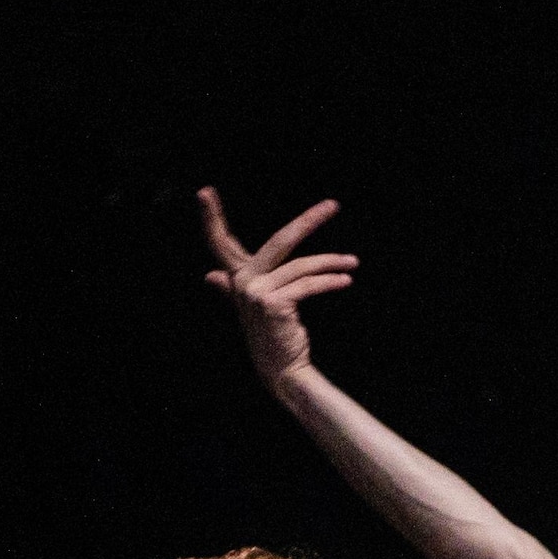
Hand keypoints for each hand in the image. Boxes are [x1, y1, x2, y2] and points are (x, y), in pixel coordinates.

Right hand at [197, 188, 356, 389]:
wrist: (281, 368)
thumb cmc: (271, 335)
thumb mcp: (253, 306)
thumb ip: (232, 288)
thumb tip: (211, 275)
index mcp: (237, 277)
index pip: (221, 242)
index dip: (211, 216)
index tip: (205, 190)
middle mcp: (242, 281)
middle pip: (278, 241)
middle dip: (307, 221)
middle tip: (333, 205)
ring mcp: (255, 292)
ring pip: (301, 266)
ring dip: (331, 263)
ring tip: (353, 263)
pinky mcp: (272, 303)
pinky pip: (307, 284)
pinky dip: (329, 281)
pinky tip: (346, 279)